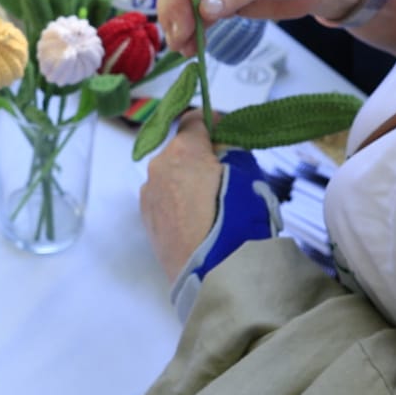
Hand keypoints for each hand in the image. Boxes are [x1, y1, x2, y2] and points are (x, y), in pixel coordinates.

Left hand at [139, 111, 224, 279]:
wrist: (213, 273)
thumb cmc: (237, 221)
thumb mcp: (249, 177)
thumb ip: (234, 154)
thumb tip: (222, 148)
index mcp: (183, 151)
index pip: (194, 120)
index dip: (212, 123)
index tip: (226, 132)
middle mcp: (158, 167)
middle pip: (180, 150)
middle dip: (200, 157)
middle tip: (225, 175)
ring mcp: (148, 194)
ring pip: (170, 175)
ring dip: (187, 181)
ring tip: (211, 205)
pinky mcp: (146, 219)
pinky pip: (163, 198)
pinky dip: (178, 202)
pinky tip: (196, 221)